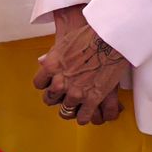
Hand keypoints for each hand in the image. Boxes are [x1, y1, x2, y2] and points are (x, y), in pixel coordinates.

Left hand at [33, 6, 129, 125]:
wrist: (111, 36)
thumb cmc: (92, 33)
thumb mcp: (65, 41)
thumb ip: (54, 55)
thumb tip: (44, 60)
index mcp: (52, 66)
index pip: (39, 84)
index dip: (47, 84)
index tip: (52, 83)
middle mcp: (61, 82)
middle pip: (50, 99)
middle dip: (57, 97)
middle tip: (64, 94)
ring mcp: (76, 92)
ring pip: (66, 110)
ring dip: (71, 108)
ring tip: (77, 105)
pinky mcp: (92, 98)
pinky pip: (83, 117)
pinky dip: (84, 117)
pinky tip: (86, 113)